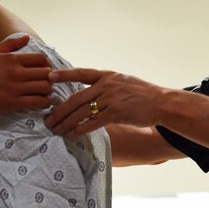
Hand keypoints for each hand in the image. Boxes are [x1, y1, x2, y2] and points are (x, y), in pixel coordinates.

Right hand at [0, 35, 52, 115]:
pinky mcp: (12, 103)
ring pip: (45, 88)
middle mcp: (16, 72)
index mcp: (12, 59)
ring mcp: (15, 88)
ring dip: (47, 90)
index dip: (46, 65)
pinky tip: (40, 102)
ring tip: (43, 92)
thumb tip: (26, 38)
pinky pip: (37, 102)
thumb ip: (9, 45)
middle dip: (49, 78)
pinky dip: (43, 102)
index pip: (41, 59)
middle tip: (45, 82)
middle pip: (47, 73)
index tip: (43, 70)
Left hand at [46, 68, 167, 137]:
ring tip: (56, 129)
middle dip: (59, 110)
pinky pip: (93, 122)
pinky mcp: (116, 113)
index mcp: (107, 75)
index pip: (81, 73)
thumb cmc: (143, 94)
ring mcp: (111, 99)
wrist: (161, 102)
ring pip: (82, 112)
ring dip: (66, 122)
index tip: (49, 77)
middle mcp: (107, 85)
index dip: (64, 75)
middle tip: (48, 119)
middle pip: (76, 98)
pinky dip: (80, 129)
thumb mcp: (123, 81)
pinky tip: (72, 134)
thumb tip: (91, 91)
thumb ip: (107, 84)